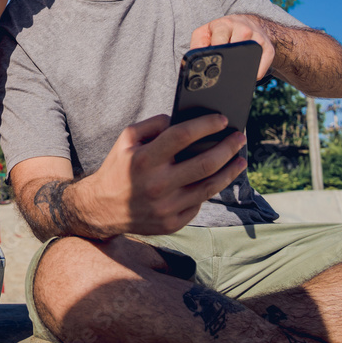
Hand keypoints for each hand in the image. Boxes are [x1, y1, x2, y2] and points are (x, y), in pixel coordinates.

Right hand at [83, 114, 247, 235]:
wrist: (101, 209)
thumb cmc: (117, 169)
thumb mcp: (126, 140)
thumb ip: (152, 124)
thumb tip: (181, 120)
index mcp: (144, 159)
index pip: (183, 135)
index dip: (206, 125)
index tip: (222, 119)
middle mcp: (156, 184)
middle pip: (205, 163)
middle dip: (228, 147)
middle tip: (240, 138)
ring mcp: (166, 207)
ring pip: (209, 186)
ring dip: (230, 171)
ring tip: (240, 160)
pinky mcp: (171, 223)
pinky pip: (198, 204)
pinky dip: (208, 190)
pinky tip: (215, 179)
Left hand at [191, 14, 274, 79]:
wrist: (249, 23)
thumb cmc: (222, 31)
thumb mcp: (205, 33)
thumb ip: (197, 44)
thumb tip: (193, 60)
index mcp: (224, 25)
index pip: (219, 41)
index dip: (215, 54)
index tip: (212, 63)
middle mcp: (242, 28)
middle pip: (236, 48)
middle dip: (228, 61)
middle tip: (224, 69)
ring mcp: (257, 37)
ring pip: (250, 56)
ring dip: (242, 67)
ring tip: (235, 69)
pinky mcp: (268, 47)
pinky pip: (263, 65)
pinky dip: (255, 74)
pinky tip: (248, 75)